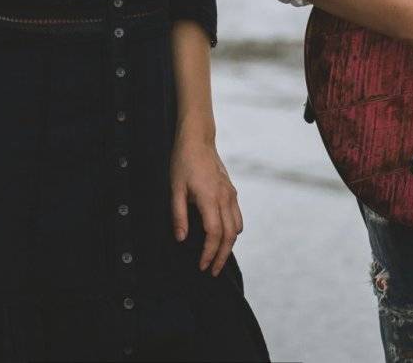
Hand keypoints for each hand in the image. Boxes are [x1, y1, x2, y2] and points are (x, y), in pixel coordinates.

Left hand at [171, 134, 242, 275]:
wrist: (198, 140)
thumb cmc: (183, 162)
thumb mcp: (175, 189)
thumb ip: (178, 215)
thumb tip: (181, 238)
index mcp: (210, 198)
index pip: (214, 234)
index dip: (209, 253)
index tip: (202, 266)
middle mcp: (225, 198)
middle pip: (229, 236)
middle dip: (222, 257)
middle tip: (213, 271)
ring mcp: (231, 194)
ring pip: (237, 228)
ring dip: (229, 246)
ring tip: (217, 258)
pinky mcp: (232, 191)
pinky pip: (238, 217)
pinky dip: (233, 232)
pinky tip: (223, 237)